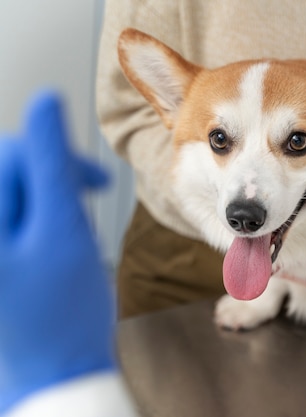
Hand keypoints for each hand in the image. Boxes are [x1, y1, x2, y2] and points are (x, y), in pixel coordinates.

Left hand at [0, 91, 112, 412]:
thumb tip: (46, 101)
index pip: (8, 154)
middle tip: (88, 200)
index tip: (95, 180)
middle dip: (50, 176)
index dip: (55, 154)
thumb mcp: (65, 230)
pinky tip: (52, 238)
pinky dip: (34, 217)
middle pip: (5, 170)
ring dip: (45, 197)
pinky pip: (11, 216)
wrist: (58, 371)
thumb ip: (53, 164)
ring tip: (70, 228)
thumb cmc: (66, 313)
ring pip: (10, 191)